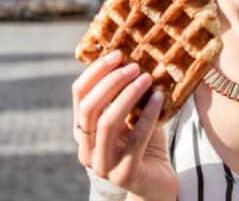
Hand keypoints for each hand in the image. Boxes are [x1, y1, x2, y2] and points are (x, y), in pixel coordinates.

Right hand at [72, 51, 177, 199]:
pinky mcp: (124, 175)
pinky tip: (159, 98)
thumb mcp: (131, 116)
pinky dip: (148, 115)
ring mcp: (102, 165)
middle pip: (89, 108)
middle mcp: (86, 149)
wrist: (158, 184)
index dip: (95, 71)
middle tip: (134, 66)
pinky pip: (135, 140)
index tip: (117, 53)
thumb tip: (130, 55)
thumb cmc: (144, 144)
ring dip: (128, 95)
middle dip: (111, 82)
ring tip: (147, 78)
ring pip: (107, 123)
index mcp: (83, 131)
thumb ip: (124, 94)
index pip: (79, 95)